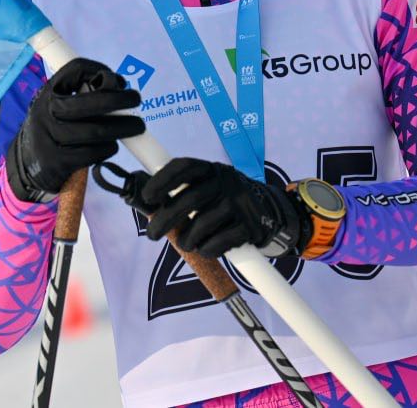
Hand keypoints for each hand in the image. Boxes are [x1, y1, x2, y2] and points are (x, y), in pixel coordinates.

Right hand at [5, 58, 143, 202]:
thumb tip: (118, 86)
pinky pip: (91, 153)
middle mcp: (46, 111)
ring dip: (120, 128)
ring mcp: (50, 137)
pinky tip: (112, 146)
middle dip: (118, 100)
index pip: (75, 70)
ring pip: (94, 130)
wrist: (26, 163)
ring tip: (134, 127)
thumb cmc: (53, 127)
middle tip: (136, 100)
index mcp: (49, 91)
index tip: (119, 81)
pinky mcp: (58, 162)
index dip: (100, 70)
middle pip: (88, 102)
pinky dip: (108, 148)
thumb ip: (83, 93)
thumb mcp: (58, 104)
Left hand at [141, 159, 307, 257]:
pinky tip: (204, 249)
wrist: (269, 212)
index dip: (162, 180)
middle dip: (165, 220)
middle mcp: (226, 181)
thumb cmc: (225, 201)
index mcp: (211, 169)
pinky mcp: (249, 225)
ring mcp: (239, 202)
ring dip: (187, 239)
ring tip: (185, 244)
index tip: (148, 197)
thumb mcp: (208, 187)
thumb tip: (146, 205)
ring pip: (202, 224)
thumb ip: (183, 193)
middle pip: (189, 199)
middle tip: (152, 234)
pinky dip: (207, 249)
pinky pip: (220, 241)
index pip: (184, 167)